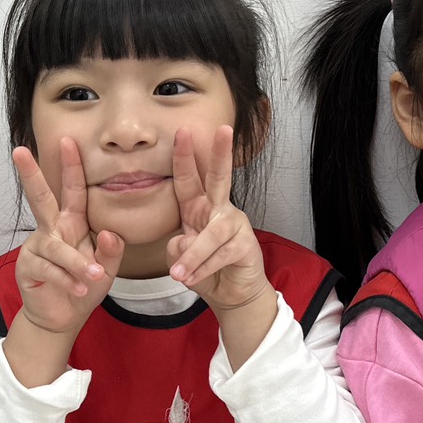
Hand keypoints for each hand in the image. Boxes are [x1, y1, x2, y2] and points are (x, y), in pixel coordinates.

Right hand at [4, 140, 122, 386]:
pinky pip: (51, 269)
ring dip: (76, 262)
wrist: (62, 317)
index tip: (69, 140)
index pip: (72, 190)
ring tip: (92, 277)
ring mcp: (37, 248)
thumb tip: (109, 233)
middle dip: (30, 174)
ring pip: (56, 247)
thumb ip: (111, 252)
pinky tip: (79, 289)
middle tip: (20, 151)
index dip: (71, 166)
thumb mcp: (106, 268)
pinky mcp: (28, 268)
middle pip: (40, 198)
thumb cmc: (84, 286)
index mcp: (71, 223)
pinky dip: (68, 279)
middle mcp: (51, 230)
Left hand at [167, 126, 271, 311]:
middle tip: (223, 129)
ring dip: (194, 255)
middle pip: (221, 178)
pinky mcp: (245, 244)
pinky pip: (220, 254)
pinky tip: (193, 278)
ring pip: (212, 233)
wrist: (230, 293)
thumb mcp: (180, 258)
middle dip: (221, 153)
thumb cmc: (204, 270)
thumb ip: (176, 248)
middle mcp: (218, 210)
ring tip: (179, 274)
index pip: (188, 179)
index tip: (181, 132)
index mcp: (198, 207)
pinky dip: (203, 268)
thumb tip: (185, 242)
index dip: (184, 157)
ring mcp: (235, 225)